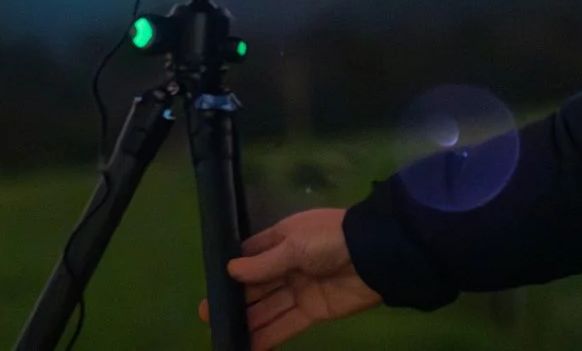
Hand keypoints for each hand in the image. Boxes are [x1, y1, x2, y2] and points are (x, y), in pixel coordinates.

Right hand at [197, 207, 382, 348]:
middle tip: (208, 316)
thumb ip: (263, 263)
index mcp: (281, 240)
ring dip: (248, 322)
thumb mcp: (293, 245)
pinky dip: (269, 336)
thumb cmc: (328, 240)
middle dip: (235, 300)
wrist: (373, 257)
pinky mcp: (312, 312)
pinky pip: (286, 325)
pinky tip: (250, 345)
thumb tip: (231, 270)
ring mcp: (299, 290)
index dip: (232, 271)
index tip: (212, 285)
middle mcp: (287, 266)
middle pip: (256, 286)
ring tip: (225, 335)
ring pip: (268, 308)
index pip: (250, 257)